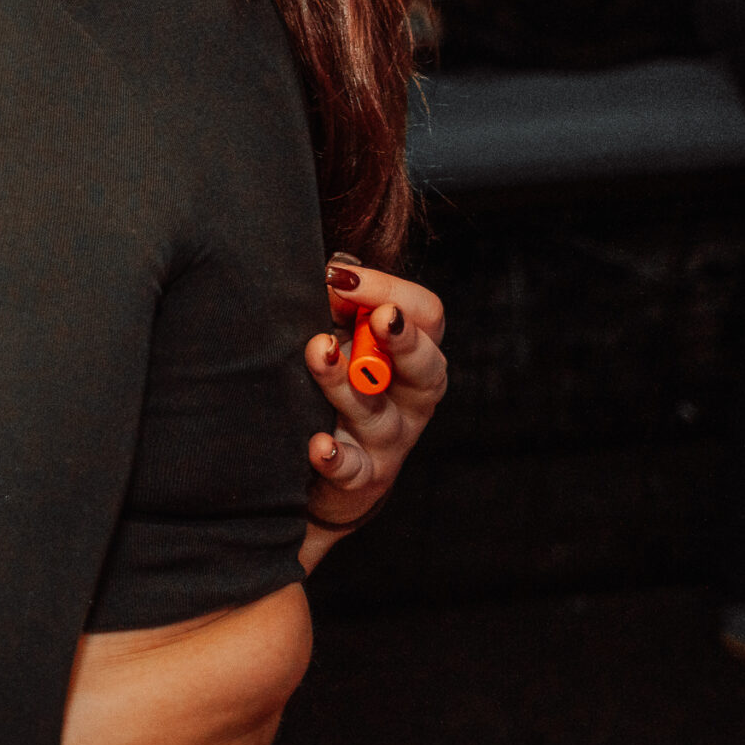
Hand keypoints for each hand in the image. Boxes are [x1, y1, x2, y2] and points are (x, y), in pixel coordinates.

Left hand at [301, 257, 447, 566]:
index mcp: (412, 352)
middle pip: (426, 366)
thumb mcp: (341, 336)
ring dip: (347, 381)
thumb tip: (331, 268)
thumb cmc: (333, 382)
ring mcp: (390, 438)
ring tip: (318, 353)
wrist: (321, 466)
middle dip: (402, 339)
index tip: (343, 276)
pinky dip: (335, 455)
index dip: (392, 290)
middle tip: (378, 318)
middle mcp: (411, 395)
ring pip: (378, 411)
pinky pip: (352, 468)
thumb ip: (339, 303)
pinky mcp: (362, 476)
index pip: (426, 315)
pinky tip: (318, 443)